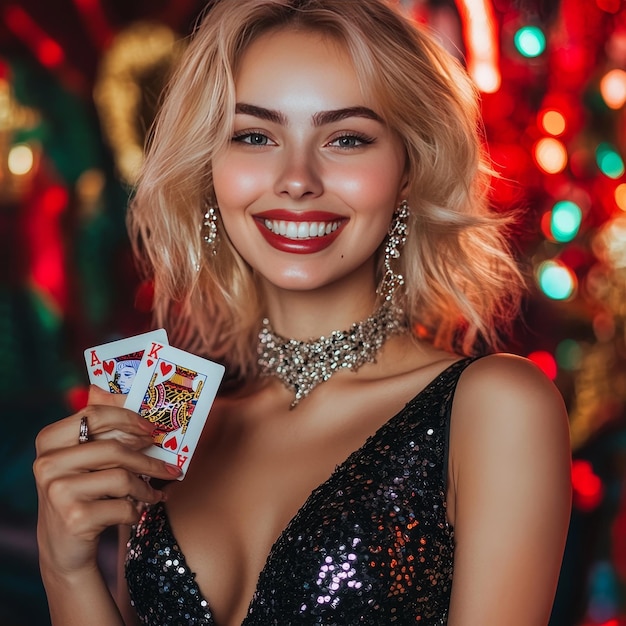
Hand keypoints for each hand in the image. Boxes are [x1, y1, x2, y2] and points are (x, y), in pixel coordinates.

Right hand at [34, 386, 180, 577]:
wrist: (63, 549)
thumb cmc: (82, 495)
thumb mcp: (83, 461)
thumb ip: (100, 430)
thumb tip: (126, 396)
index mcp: (49, 440)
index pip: (94, 415)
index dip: (128, 418)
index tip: (152, 429)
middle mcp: (47, 464)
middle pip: (114, 448)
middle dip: (149, 459)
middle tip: (171, 467)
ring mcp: (58, 492)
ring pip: (123, 478)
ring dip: (146, 489)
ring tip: (153, 494)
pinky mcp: (75, 518)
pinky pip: (124, 506)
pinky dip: (137, 511)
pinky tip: (135, 513)